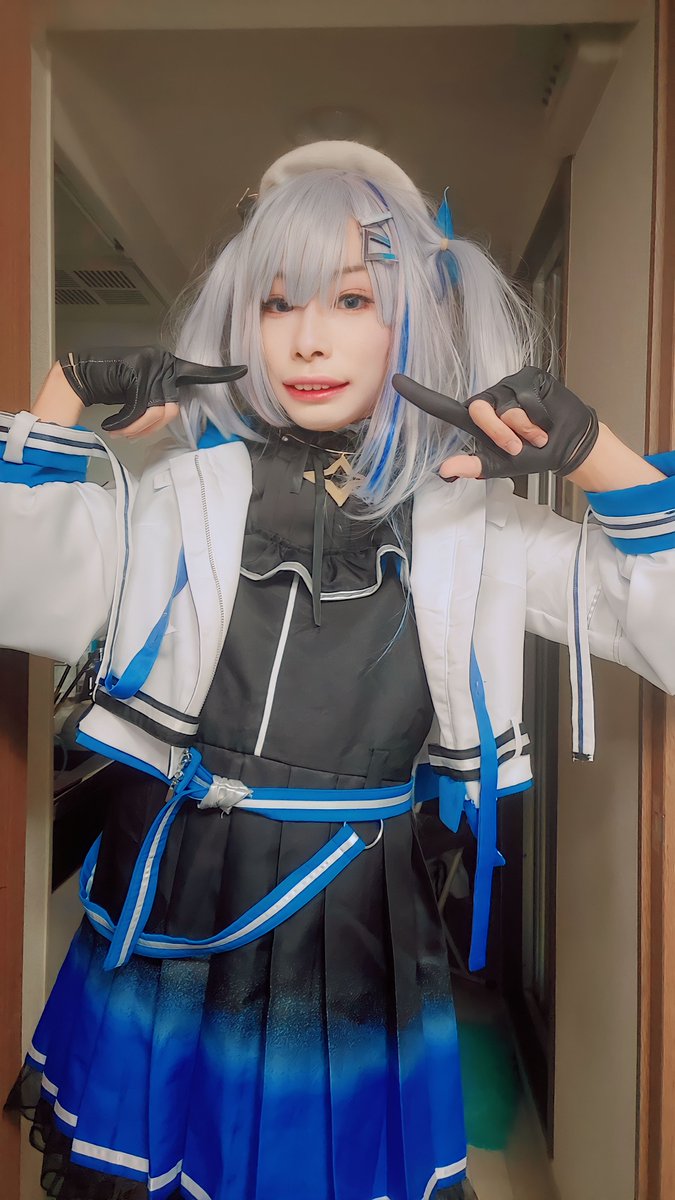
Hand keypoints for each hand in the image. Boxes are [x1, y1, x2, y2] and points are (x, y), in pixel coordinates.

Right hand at [58, 346, 247, 436]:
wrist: (79, 374)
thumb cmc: (110, 384)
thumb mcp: (140, 392)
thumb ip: (159, 399)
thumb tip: (170, 417)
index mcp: (168, 365)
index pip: (198, 372)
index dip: (221, 375)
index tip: (243, 371)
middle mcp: (163, 360)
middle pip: (172, 408)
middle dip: (148, 427)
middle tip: (127, 432)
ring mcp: (151, 362)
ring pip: (157, 411)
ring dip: (136, 428)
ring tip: (118, 429)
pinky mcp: (137, 369)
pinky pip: (140, 409)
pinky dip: (125, 423)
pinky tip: (111, 425)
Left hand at [393, 366, 598, 480]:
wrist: (568, 444)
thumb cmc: (532, 453)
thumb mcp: (499, 466)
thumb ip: (472, 466)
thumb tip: (443, 471)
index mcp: (475, 421)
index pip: (442, 407)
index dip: (419, 395)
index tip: (396, 381)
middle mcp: (488, 399)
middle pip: (479, 411)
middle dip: (500, 434)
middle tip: (520, 447)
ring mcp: (508, 385)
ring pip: (507, 406)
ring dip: (524, 428)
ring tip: (537, 434)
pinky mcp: (529, 375)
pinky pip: (527, 397)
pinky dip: (538, 416)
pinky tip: (546, 419)